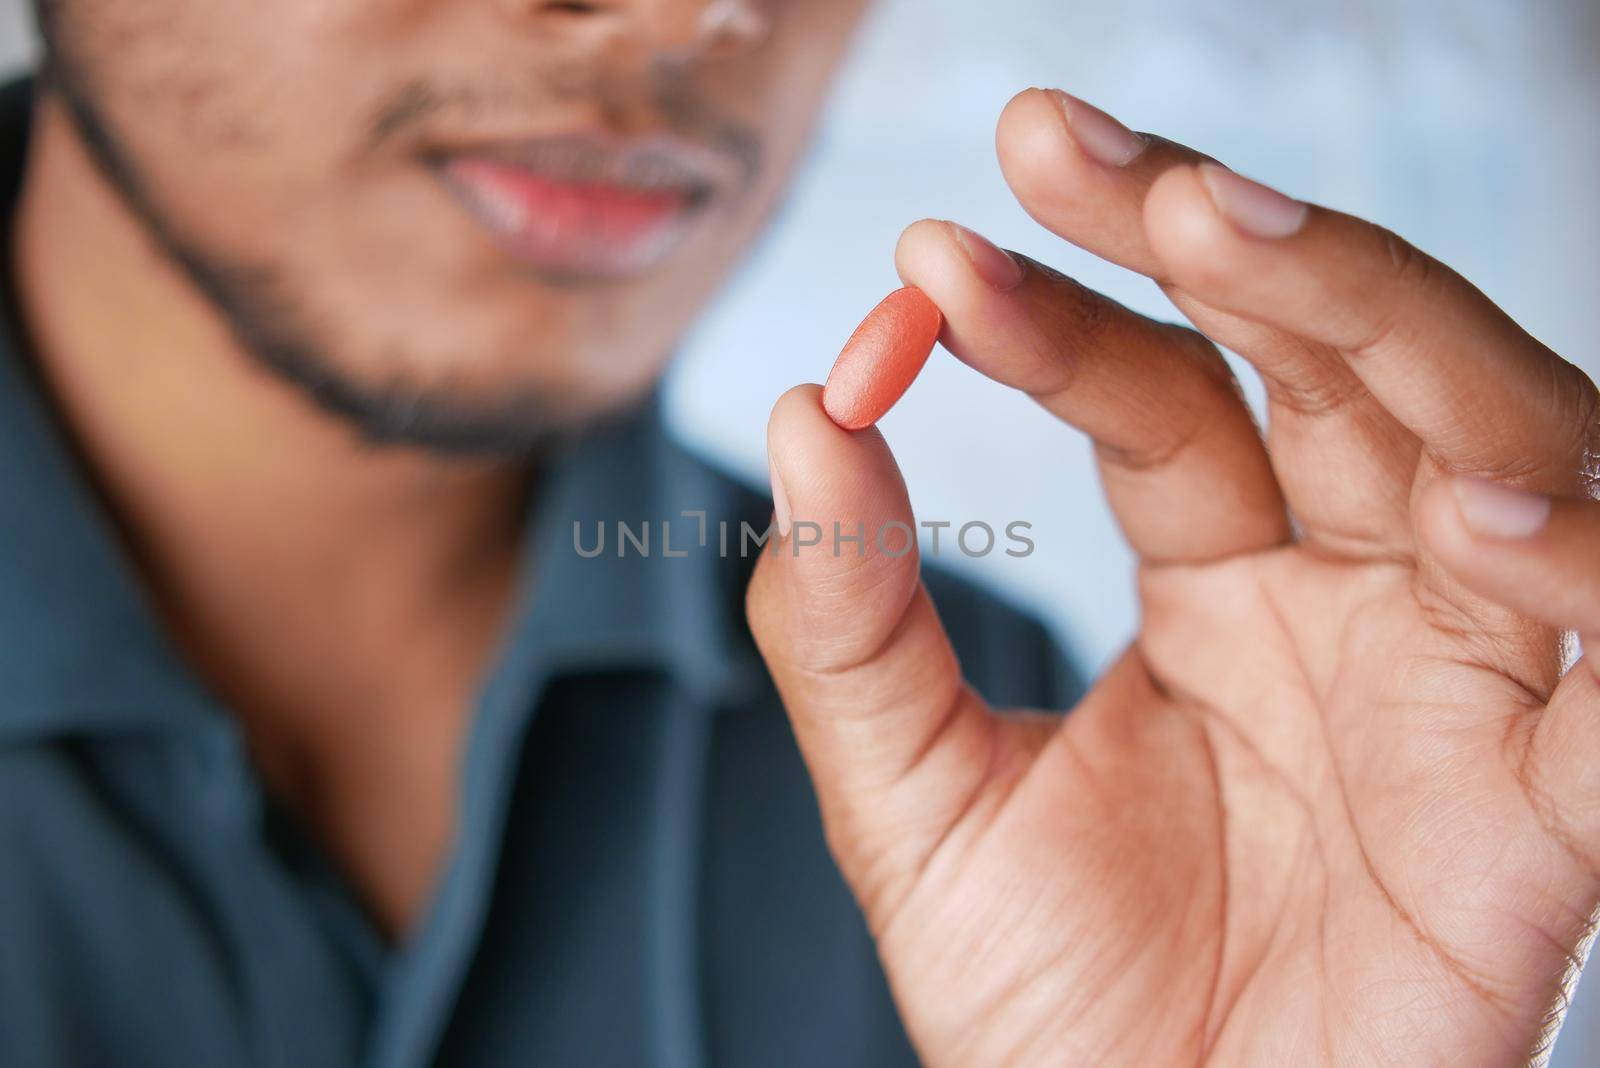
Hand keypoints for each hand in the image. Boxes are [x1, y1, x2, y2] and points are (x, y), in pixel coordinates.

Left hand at [746, 89, 1599, 1066]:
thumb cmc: (1053, 1016)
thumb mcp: (914, 804)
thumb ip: (852, 621)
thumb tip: (810, 414)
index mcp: (1223, 588)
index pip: (1164, 394)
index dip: (1063, 316)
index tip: (933, 260)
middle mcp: (1358, 603)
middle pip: (1338, 365)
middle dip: (1231, 244)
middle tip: (1084, 152)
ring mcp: (1464, 689)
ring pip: (1495, 445)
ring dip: (1393, 334)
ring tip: (1236, 242)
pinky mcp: (1549, 817)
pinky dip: (1587, 576)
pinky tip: (1486, 501)